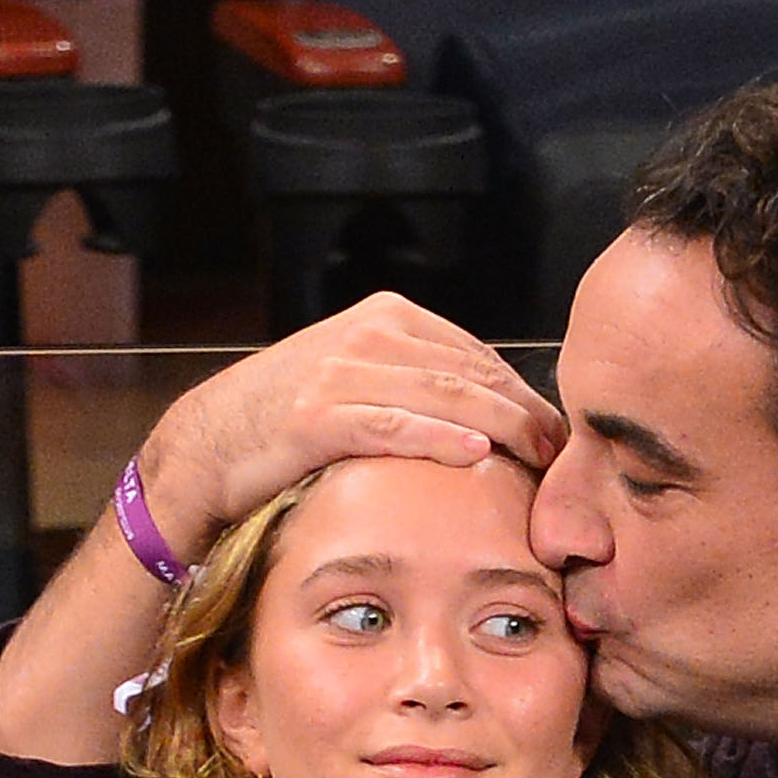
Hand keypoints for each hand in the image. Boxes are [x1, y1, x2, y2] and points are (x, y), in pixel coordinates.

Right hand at [134, 291, 565, 552]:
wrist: (208, 444)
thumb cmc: (291, 421)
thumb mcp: (360, 380)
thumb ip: (418, 382)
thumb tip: (491, 414)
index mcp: (389, 318)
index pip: (480, 357)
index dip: (527, 396)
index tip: (562, 434)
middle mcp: (371, 334)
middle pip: (473, 374)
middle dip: (528, 414)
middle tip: (569, 455)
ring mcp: (343, 370)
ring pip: (445, 396)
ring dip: (503, 429)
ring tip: (542, 460)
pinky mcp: (319, 414)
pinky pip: (394, 424)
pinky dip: (438, 439)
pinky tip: (477, 456)